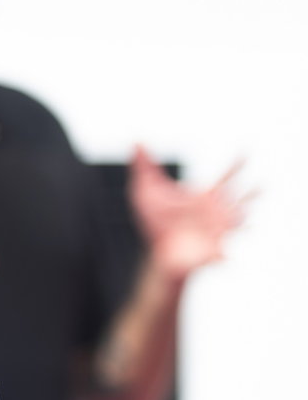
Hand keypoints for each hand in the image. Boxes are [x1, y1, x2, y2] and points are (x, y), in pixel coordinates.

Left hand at [127, 146, 246, 285]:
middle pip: (239, 198)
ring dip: (241, 221)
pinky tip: (226, 258)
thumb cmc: (157, 220)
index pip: (226, 177)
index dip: (236, 164)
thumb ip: (145, 167)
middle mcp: (217, 212)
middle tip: (262, 184)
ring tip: (245, 217)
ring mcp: (217, 232)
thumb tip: (137, 141)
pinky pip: (221, 255)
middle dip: (250, 192)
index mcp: (206, 196)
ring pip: (237, 224)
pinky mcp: (210, 251)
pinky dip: (223, 256)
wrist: (158, 251)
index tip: (245, 151)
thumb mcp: (147, 191)